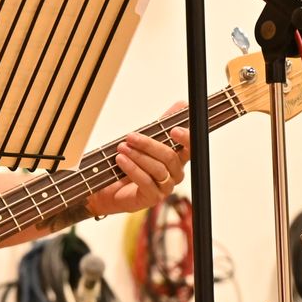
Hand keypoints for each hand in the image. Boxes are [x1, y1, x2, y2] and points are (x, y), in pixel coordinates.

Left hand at [84, 102, 190, 217]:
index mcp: (178, 158)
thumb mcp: (146, 140)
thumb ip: (163, 124)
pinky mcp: (153, 198)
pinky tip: (121, 160)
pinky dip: (132, 169)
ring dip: (138, 156)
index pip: (191, 147)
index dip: (186, 139)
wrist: (110, 187)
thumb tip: (182, 104)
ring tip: (122, 148)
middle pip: (170, 157)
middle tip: (131, 137)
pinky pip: (146, 182)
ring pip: (158, 169)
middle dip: (149, 145)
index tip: (174, 130)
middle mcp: (175, 173)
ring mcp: (166, 187)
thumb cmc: (131, 163)